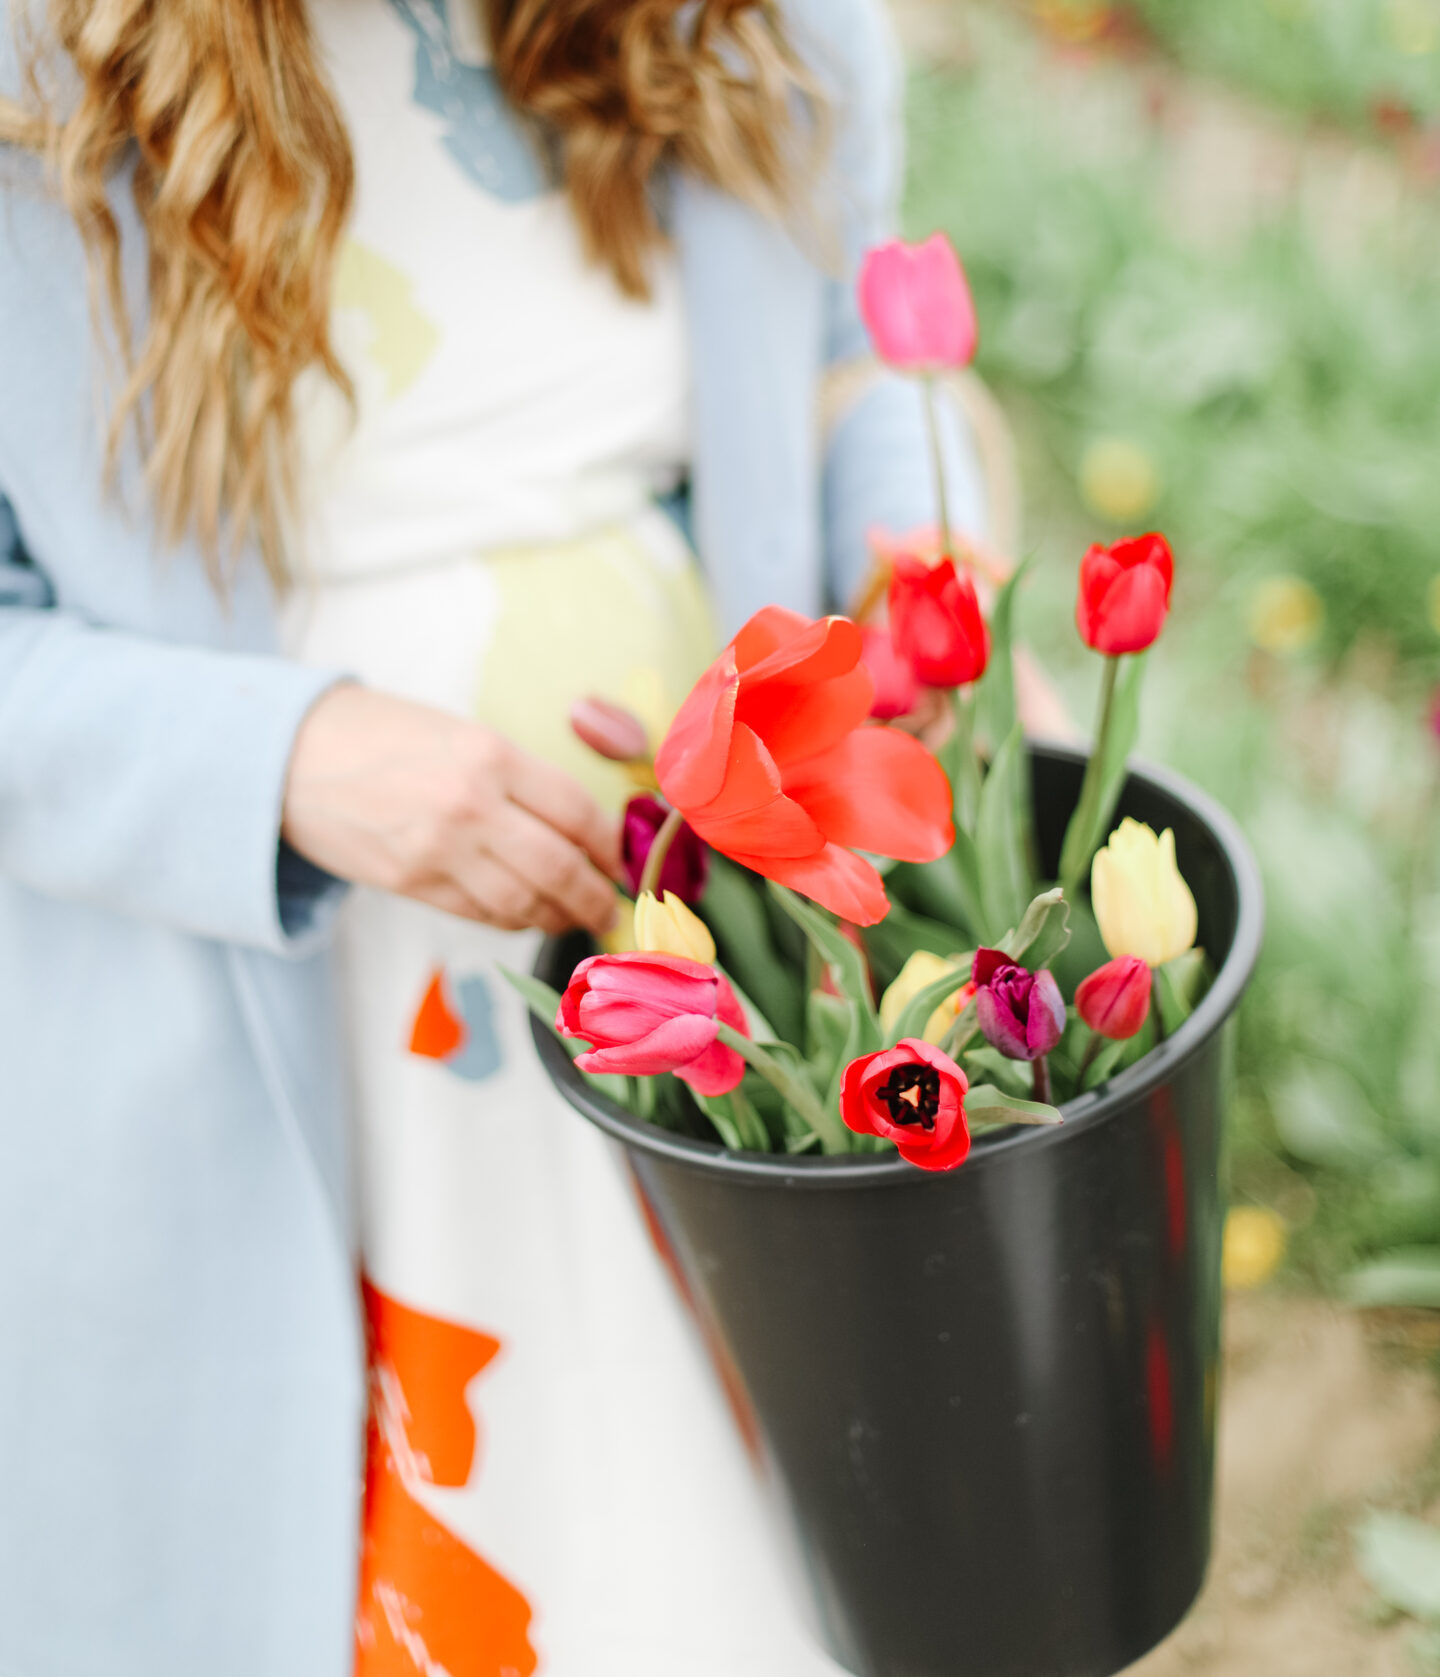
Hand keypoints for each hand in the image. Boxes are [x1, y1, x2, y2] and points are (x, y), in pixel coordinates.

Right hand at [282, 684, 620, 935]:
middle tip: (610, 910)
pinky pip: (482, 915)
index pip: (576, 814)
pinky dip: (512, 920)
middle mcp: (471, 806)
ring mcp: (439, 852)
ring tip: (572, 917)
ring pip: (523, 904)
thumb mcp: (461, 734)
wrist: (291, 755)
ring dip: (556, 917)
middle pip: (559, 869)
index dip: (609, 848)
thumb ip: (520, 777)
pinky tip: (525, 915)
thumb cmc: (383, 735)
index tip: (622, 863)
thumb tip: (583, 828)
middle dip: (594, 898)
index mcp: (491, 756)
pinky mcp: (412, 885)